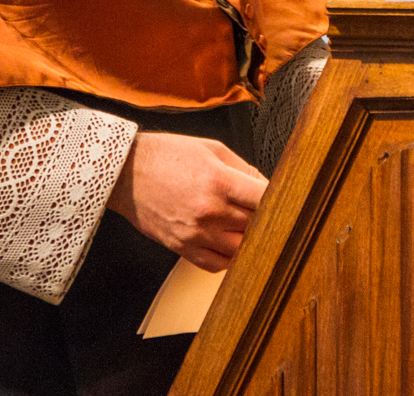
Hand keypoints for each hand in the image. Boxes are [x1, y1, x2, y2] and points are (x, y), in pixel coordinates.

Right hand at [106, 132, 267, 271]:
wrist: (125, 172)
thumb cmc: (167, 155)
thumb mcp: (211, 149)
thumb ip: (243, 168)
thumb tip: (267, 185)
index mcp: (219, 181)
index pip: (266, 198)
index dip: (282, 199)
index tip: (288, 199)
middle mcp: (210, 211)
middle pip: (257, 224)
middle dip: (265, 217)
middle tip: (266, 210)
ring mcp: (196, 233)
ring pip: (242, 248)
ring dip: (249, 238)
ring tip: (246, 224)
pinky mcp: (183, 248)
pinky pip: (218, 265)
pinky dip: (230, 257)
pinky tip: (229, 241)